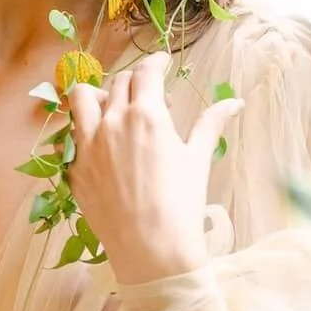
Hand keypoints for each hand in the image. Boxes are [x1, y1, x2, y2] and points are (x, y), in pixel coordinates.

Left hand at [65, 58, 232, 287]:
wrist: (151, 249)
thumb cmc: (181, 204)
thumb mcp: (198, 159)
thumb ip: (210, 124)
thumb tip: (235, 102)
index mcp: (146, 115)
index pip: (147, 72)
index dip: (156, 61)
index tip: (163, 61)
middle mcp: (112, 123)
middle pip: (119, 82)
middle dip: (136, 81)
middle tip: (152, 97)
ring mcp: (87, 146)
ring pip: (83, 98)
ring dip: (100, 94)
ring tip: (116, 109)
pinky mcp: (75, 169)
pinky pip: (75, 135)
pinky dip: (89, 129)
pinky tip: (105, 145)